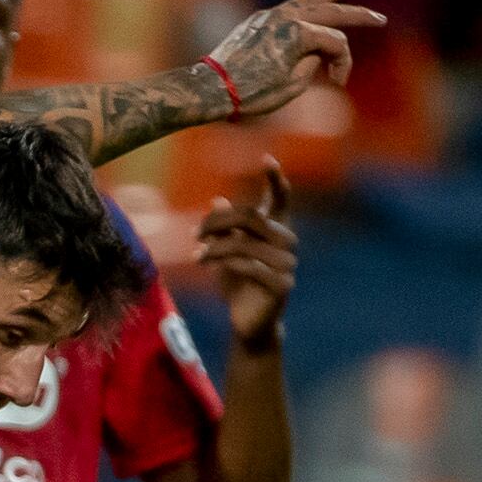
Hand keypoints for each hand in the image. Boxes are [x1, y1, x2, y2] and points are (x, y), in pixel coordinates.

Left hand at [197, 160, 297, 351]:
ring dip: (214, 247)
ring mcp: (288, 264)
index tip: (267, 158)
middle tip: (194, 234)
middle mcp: (287, 242)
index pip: (280, 199)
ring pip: (244, 242)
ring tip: (195, 255)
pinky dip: (223, 263)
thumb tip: (217, 201)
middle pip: (250, 217)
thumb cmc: (238, 282)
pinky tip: (207, 265)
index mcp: (277, 229)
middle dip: (217, 222)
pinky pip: (248, 265)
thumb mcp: (226, 252)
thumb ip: (224, 229)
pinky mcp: (282, 285)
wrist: (247, 322)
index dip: (275, 178)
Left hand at [206, 0, 386, 114]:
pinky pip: (289, 9)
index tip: (337, 83)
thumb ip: (312, 62)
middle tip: (378, 18)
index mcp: (298, 32)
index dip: (343, 63)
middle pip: (329, 11)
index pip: (335, 43)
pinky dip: (306, 5)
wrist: (211, 89)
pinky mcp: (257, 21)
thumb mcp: (293, 85)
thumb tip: (315, 51)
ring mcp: (269, 16)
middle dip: (356, 14)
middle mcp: (285, 17)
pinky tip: (313, 3)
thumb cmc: (250, 94)